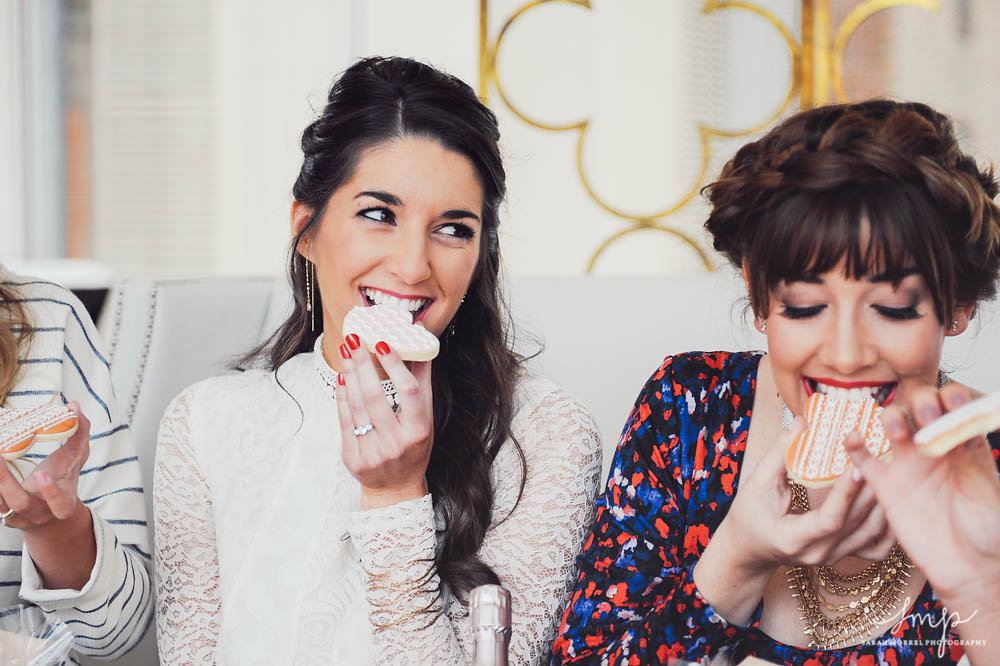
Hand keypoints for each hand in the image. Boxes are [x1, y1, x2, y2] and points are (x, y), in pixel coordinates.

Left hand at [0, 402, 90, 531]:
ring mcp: (18, 517)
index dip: (50, 491)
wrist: (49, 515)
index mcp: (63, 505)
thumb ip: (79, 433)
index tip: (43, 472)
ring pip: (1, 504)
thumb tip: (74, 405)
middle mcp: (40, 514)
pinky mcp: (3, 514)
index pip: (59, 504)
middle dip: (7, 482)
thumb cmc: (64, 480)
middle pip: (21, 503)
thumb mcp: (75, 459)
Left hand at [335, 334, 433, 509]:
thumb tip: (421, 347)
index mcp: (418, 431)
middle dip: (362, 365)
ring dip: (349, 376)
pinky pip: (345, 422)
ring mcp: (373, 453)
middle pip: (376, 397)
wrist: (395, 488)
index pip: (408, 392)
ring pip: (357, 407)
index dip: (395, 366)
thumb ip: (422, 384)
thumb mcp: (426, 419)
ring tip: (346, 352)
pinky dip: (342, 398)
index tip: (383, 343)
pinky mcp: (353, 459)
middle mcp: (397, 444)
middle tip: (354, 340)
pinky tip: (342, 379)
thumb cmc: (413, 447)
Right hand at [696, 417, 890, 623]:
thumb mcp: (757, 484)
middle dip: (872, 488)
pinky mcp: (843, 554)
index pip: (829, 520)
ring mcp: (834, 556)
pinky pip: (875, 545)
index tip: (858, 466)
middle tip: (883, 456)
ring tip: (891, 470)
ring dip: (883, 502)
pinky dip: (887, 524)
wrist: (750, 548)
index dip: (845, 494)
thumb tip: (802, 422)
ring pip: (871, 533)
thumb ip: (780, 454)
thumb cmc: (749, 516)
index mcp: (793, 538)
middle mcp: (819, 553)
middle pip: (856, 523)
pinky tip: (891, 500)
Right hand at [846, 383, 999, 606]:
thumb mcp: (985, 490)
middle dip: (921, 402)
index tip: (954, 402)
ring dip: (891, 417)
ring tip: (895, 429)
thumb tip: (953, 425)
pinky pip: (864, 461)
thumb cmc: (988, 531)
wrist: (971, 570)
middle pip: (919, 407)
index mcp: (962, 444)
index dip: (951, 397)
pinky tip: (854, 438)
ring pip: (891, 425)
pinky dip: (854, 447)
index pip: (953, 405)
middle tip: (926, 415)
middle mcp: (933, 448)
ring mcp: (908, 466)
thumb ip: (968, 458)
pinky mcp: (886, 487)